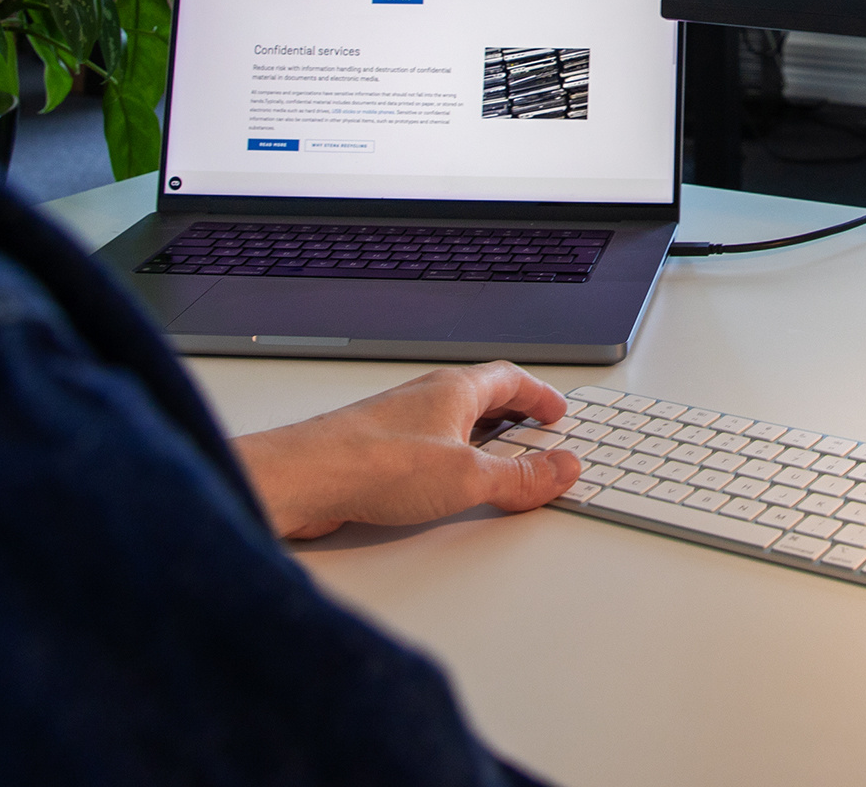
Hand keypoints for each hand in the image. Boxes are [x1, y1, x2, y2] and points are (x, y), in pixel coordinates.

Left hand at [232, 361, 581, 540]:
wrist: (303, 479)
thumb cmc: (374, 463)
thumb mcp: (468, 477)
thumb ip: (520, 477)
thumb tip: (561, 468)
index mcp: (454, 390)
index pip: (510, 379)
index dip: (538, 395)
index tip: (557, 411)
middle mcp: (426, 399)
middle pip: (482, 397)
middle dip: (513, 415)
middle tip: (535, 433)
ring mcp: (399, 424)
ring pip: (452, 423)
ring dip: (481, 439)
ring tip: (499, 465)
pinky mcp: (377, 452)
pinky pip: (427, 448)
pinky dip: (450, 460)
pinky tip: (447, 487)